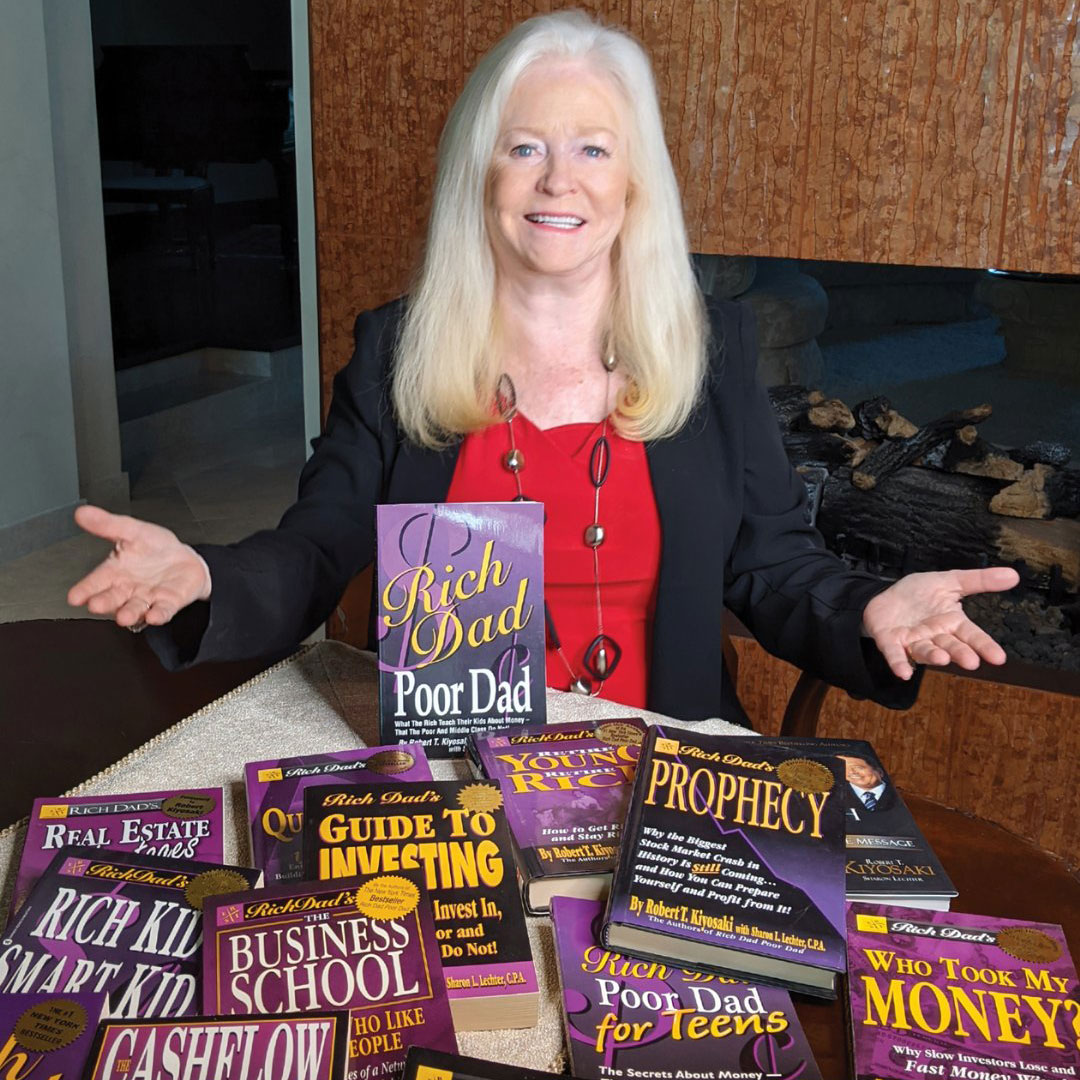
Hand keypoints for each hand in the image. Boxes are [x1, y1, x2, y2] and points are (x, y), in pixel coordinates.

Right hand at [67, 506, 211, 629]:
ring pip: (135, 608)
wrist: (185, 557)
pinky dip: (159, 614)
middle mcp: (128, 589)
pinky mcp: (169, 603)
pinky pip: (163, 610)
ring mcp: (148, 598)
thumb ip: (108, 524)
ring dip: (129, 613)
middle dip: (104, 602)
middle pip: (112, 598)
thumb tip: (82, 512)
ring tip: (123, 617)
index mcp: (115, 572)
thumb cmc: (155, 547)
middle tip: (95, 606)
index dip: (84, 589)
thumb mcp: (132, 530)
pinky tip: (154, 616)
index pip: (95, 581)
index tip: (74, 597)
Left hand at [861, 567, 1019, 680]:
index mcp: (951, 622)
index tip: (999, 658)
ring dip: (934, 657)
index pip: (972, 635)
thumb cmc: (920, 594)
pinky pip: (895, 654)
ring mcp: (913, 641)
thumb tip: (1014, 575)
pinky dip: (900, 663)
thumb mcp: (950, 581)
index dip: (984, 646)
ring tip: (943, 659)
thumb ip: (979, 580)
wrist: (885, 595)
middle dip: (960, 654)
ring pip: (926, 651)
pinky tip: (904, 673)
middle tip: (972, 662)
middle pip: (951, 646)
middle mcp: (935, 636)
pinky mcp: (891, 642)